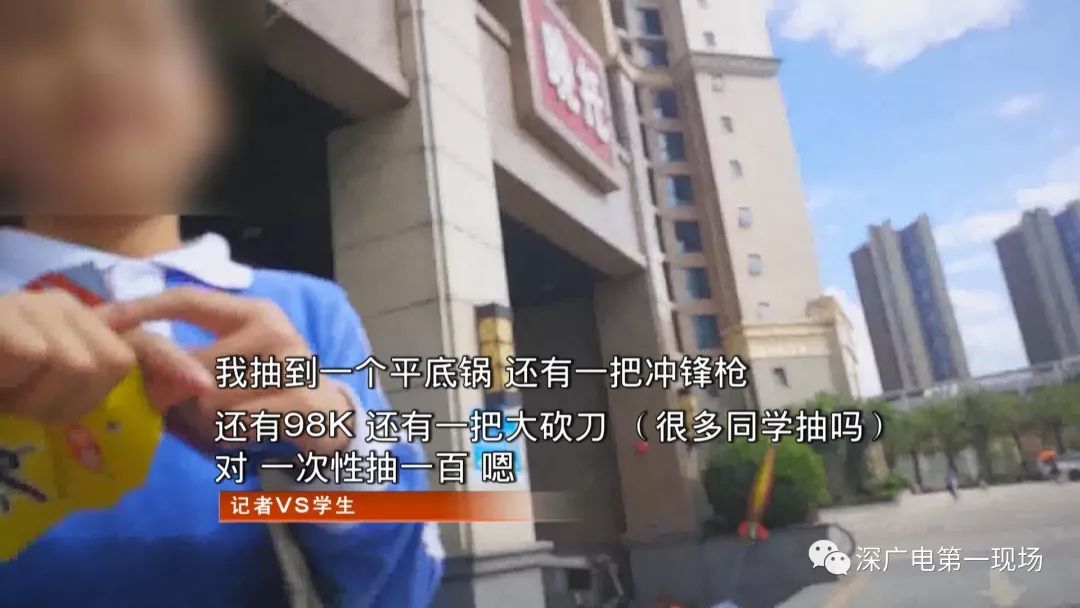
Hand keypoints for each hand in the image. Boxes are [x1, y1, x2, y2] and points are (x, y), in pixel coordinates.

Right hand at [0, 289, 213, 422]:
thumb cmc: (1, 389)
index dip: (172, 365)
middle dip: (75, 401)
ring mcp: (31, 308)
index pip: (142, 343)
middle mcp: (62, 309)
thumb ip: (104, 394)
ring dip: (39, 399)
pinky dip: (15, 385)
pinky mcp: (5, 317)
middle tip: (30, 405)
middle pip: (111, 364)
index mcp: (79, 327)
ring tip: (6, 393)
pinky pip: (38, 358)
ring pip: (77, 365)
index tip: (202, 387)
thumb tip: (181, 395)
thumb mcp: (49, 399)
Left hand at [104, 287, 355, 453]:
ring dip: (205, 423)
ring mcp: (290, 364)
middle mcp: (274, 330)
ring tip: (223, 424)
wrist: (330, 416)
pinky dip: (229, 437)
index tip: (102, 320)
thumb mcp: (231, 362)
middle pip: (191, 364)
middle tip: (183, 413)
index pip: (188, 299)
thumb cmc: (266, 388)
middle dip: (176, 396)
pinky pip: (234, 424)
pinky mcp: (299, 401)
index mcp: (252, 311)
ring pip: (208, 400)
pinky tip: (244, 435)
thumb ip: (187, 359)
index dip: (141, 309)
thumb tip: (131, 367)